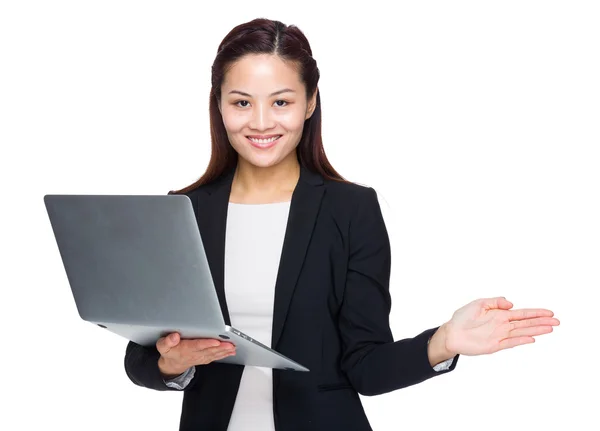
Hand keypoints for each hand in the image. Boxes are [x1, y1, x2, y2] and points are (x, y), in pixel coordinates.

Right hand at [156, 332, 235, 377]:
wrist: (172, 365)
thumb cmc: (170, 352)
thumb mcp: (163, 346)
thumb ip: (167, 341)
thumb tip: (174, 336)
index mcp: (185, 349)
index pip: (197, 346)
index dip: (207, 344)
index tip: (215, 341)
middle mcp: (195, 354)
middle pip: (209, 350)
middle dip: (220, 347)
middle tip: (230, 344)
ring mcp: (201, 357)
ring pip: (214, 354)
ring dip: (224, 351)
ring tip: (233, 347)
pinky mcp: (205, 358)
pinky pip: (215, 357)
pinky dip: (224, 354)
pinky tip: (231, 351)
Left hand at [444, 297, 559, 355]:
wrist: (451, 333)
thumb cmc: (463, 318)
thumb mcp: (478, 304)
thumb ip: (495, 302)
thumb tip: (511, 303)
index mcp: (500, 314)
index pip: (522, 313)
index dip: (536, 312)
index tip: (549, 312)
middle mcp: (503, 325)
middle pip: (527, 323)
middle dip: (542, 322)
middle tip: (557, 321)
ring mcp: (500, 335)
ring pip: (522, 332)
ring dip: (536, 330)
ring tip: (550, 328)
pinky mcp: (495, 345)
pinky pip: (511, 343)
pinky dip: (521, 341)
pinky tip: (532, 339)